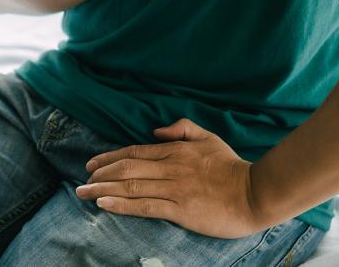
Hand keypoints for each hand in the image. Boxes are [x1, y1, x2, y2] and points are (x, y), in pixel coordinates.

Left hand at [76, 119, 262, 238]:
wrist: (256, 193)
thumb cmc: (232, 166)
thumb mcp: (208, 137)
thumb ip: (182, 128)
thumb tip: (155, 129)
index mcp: (174, 150)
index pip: (134, 152)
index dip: (110, 157)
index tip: (92, 164)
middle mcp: (169, 167)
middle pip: (126, 169)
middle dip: (100, 175)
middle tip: (81, 180)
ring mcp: (174, 188)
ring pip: (130, 187)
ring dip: (103, 190)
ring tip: (83, 193)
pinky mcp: (180, 210)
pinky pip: (145, 206)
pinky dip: (121, 205)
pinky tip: (104, 205)